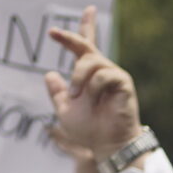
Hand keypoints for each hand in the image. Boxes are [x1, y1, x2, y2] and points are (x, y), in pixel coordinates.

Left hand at [41, 7, 142, 161]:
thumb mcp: (64, 110)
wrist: (106, 144)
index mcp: (87, 75)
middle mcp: (101, 70)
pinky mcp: (123, 82)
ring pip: (90, 60)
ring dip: (78, 77)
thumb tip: (49, 73)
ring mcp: (113, 74)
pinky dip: (93, 87)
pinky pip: (103, 75)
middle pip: (85, 45)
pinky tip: (95, 99)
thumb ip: (56, 93)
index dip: (72, 34)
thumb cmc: (88, 129)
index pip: (83, 48)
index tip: (55, 28)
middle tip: (52, 33)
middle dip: (69, 37)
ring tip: (76, 96)